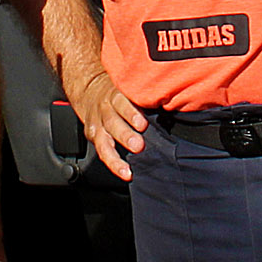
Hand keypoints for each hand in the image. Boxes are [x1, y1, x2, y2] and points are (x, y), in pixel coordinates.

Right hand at [67, 64, 146, 178]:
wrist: (90, 89)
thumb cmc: (119, 92)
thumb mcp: (129, 88)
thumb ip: (144, 98)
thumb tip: (172, 105)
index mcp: (115, 95)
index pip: (121, 102)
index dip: (131, 113)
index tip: (142, 124)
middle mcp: (104, 110)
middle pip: (112, 123)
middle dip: (124, 135)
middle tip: (138, 145)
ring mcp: (97, 125)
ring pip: (103, 141)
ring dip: (116, 157)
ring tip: (127, 169)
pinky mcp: (92, 137)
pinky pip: (102, 152)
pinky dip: (113, 164)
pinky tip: (125, 173)